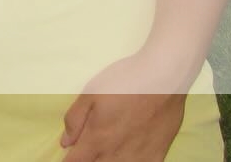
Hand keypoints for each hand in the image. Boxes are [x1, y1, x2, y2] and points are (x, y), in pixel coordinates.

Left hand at [60, 51, 189, 161]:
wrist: (164, 78)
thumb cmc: (125, 81)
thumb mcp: (91, 93)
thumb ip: (75, 120)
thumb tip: (66, 143)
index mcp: (96, 140)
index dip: (69, 160)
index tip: (72, 154)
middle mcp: (115, 155)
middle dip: (89, 161)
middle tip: (91, 149)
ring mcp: (137, 159)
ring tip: (109, 150)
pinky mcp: (156, 158)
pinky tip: (129, 154)